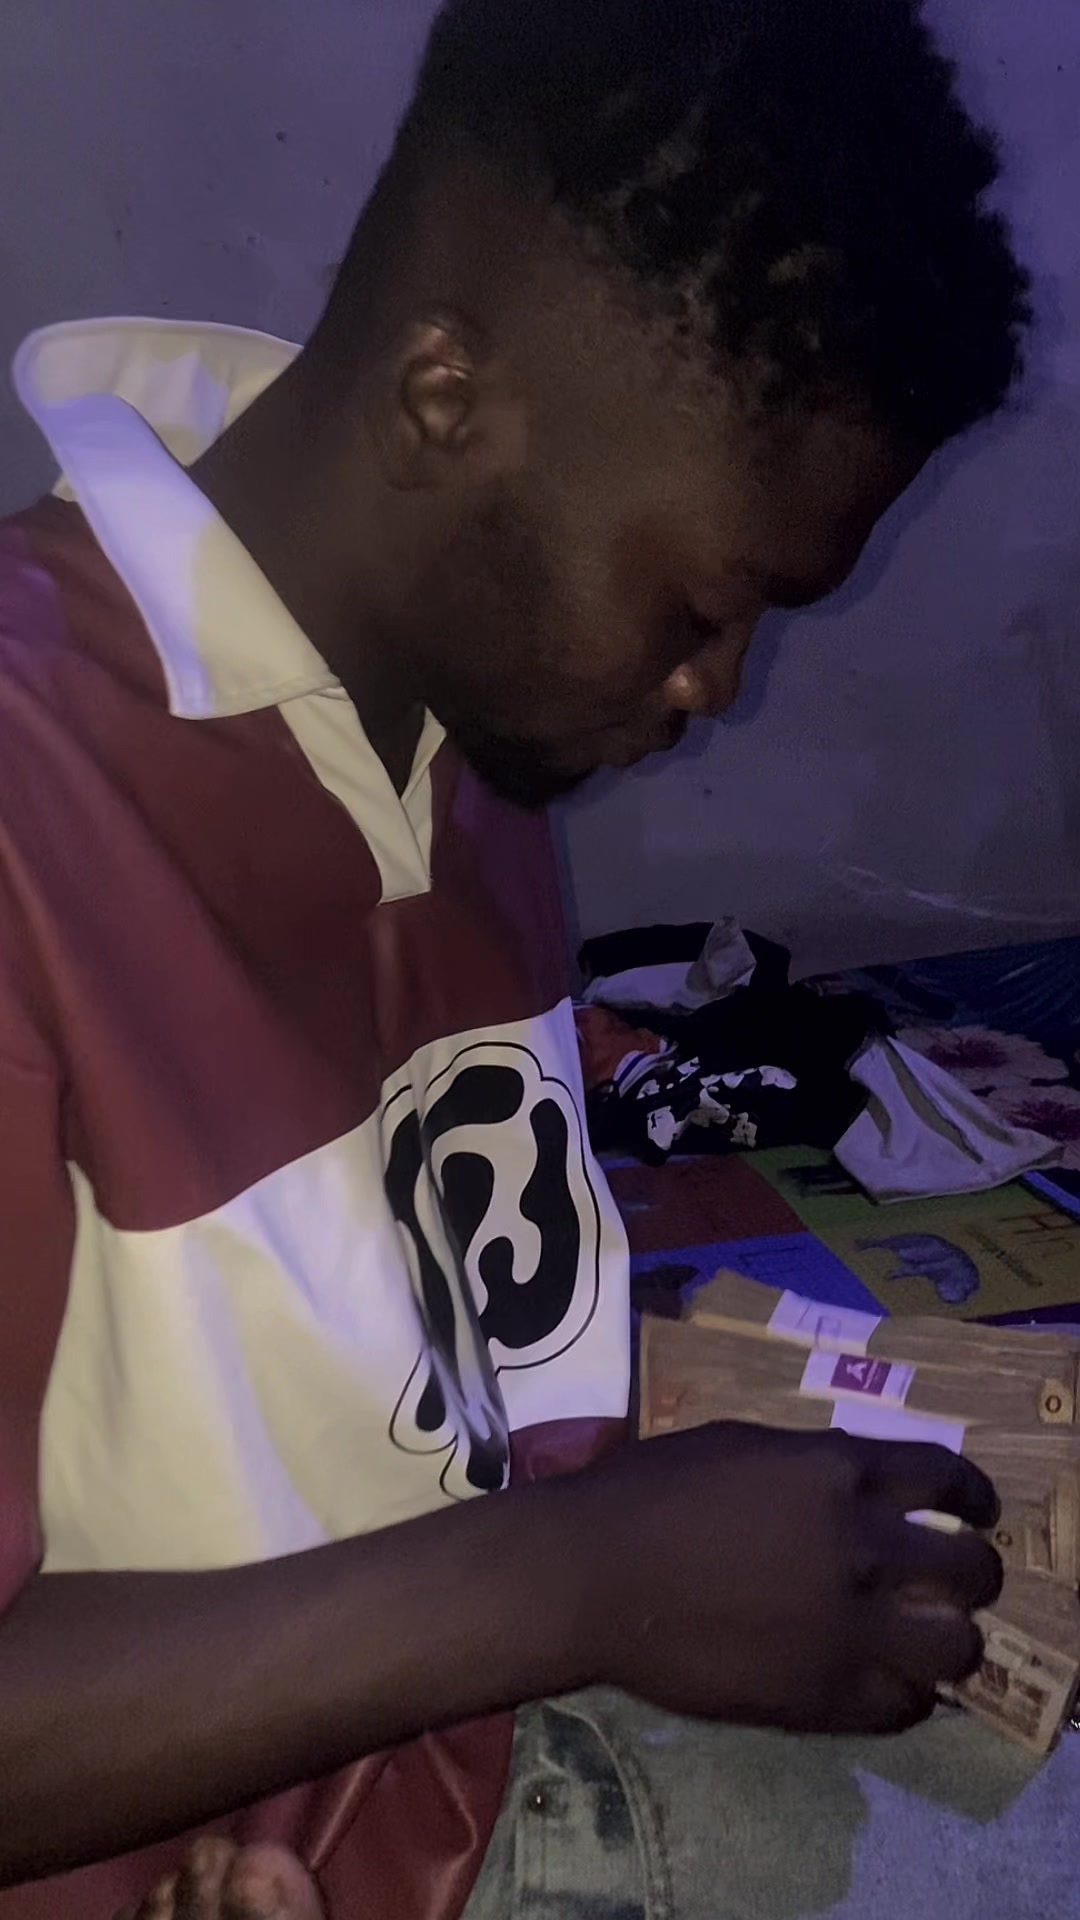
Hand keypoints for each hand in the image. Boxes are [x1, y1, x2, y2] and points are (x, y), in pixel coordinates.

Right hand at [568, 1424, 1001, 1734]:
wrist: (592, 1576)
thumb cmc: (649, 1493)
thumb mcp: (741, 1446)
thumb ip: (813, 1465)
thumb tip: (857, 1486)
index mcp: (838, 1471)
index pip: (949, 1478)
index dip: (972, 1498)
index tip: (970, 1512)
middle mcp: (862, 1545)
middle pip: (971, 1569)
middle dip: (970, 1573)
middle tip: (948, 1582)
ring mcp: (848, 1627)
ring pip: (958, 1647)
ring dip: (947, 1639)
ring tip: (922, 1638)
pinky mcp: (823, 1695)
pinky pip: (906, 1706)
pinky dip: (905, 1694)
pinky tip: (881, 1679)